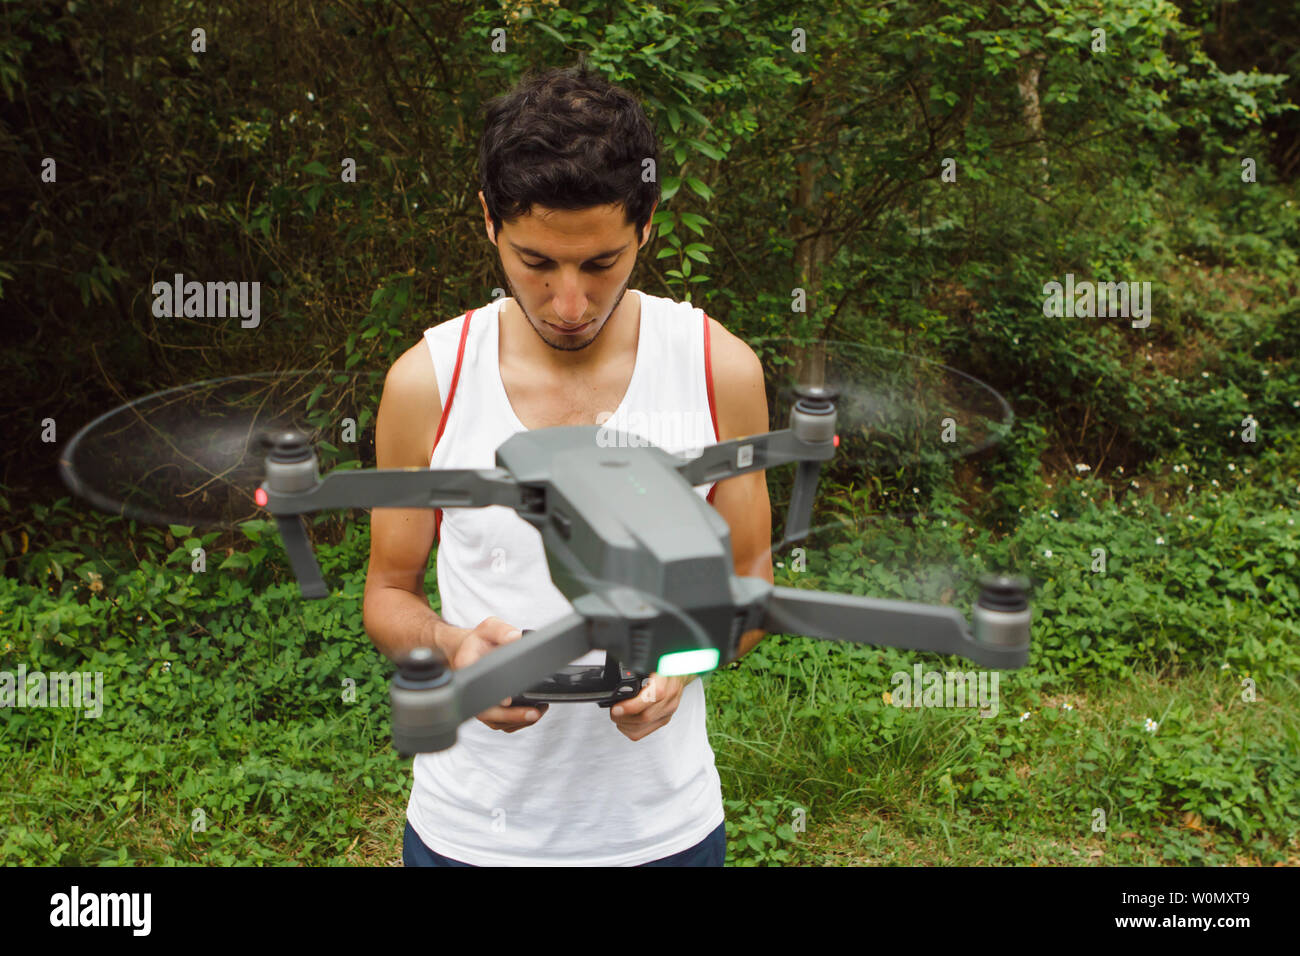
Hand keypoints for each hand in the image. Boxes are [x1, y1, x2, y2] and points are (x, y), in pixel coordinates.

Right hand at [449, 616, 548, 732]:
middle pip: (485, 712)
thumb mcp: (489, 627)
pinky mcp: (484, 709)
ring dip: (516, 721)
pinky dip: (515, 722)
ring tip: (538, 712)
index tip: (507, 700)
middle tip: (533, 713)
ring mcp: (476, 702)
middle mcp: (469, 689)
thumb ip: (502, 630)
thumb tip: (515, 638)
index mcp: (466, 666)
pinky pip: (498, 723)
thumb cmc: (479, 640)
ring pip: (494, 721)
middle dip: (510, 716)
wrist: (468, 650)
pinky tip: (532, 713)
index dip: (492, 696)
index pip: (476, 684)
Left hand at [608, 673, 693, 740]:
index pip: (653, 697)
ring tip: (617, 716)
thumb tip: (620, 678)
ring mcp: (668, 710)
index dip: (632, 706)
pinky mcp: (665, 718)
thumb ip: (637, 670)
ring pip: (645, 726)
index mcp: (666, 680)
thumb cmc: (663, 666)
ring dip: (626, 725)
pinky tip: (625, 722)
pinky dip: (631, 729)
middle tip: (614, 711)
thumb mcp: (651, 662)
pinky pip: (646, 731)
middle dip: (624, 717)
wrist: (679, 673)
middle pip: (646, 716)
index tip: (617, 707)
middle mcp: (670, 697)